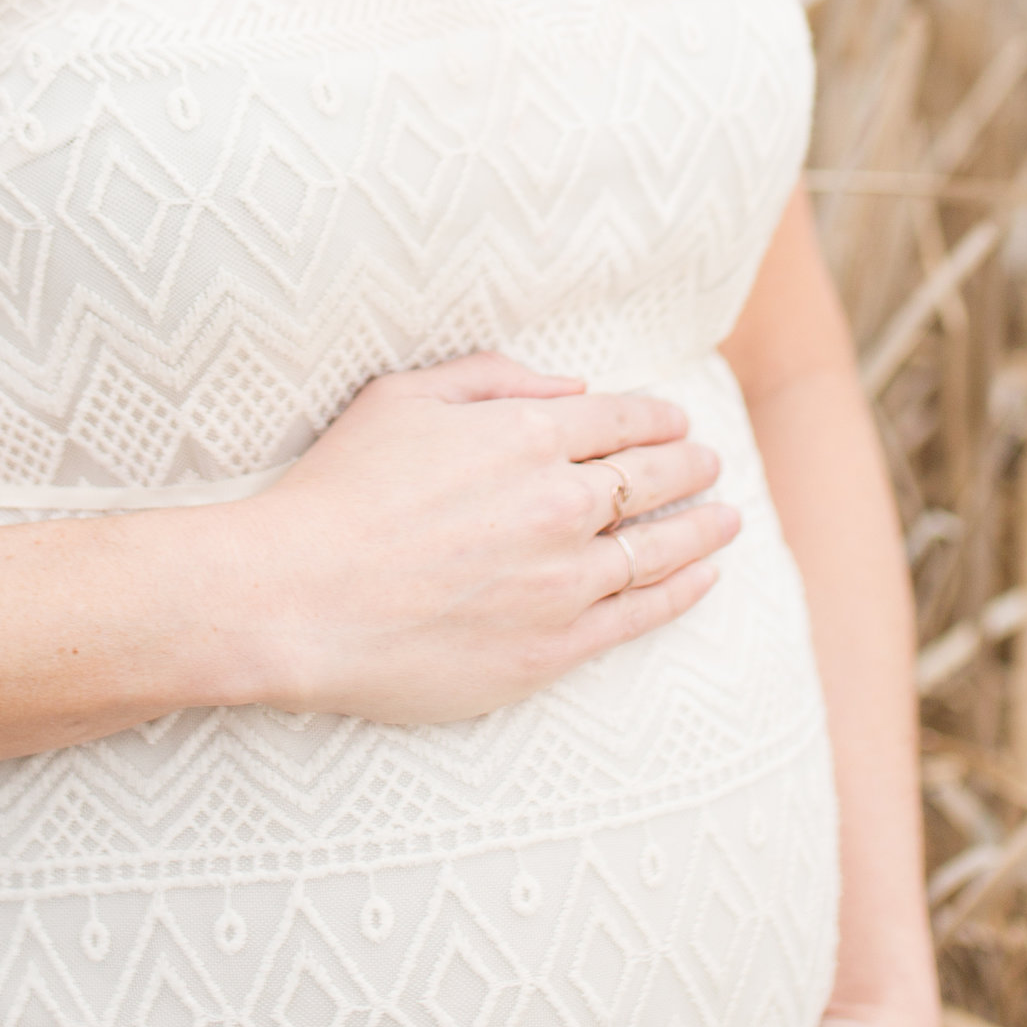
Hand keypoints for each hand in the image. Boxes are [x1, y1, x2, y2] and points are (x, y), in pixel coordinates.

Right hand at [249, 354, 736, 725]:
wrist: (300, 598)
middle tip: (708, 463)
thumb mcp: (402, 398)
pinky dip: (682, 593)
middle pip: (652, 478)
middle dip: (690, 465)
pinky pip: (640, 616)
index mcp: (526, 436)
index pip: (620, 420)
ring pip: (659, 548)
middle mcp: (560, 504)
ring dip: (702, 527)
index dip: (657, 417)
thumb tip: (568, 386)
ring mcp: (563, 580)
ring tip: (726, 518)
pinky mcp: (554, 648)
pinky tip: (704, 580)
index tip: (676, 420)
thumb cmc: (338, 492)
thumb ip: (489, 378)